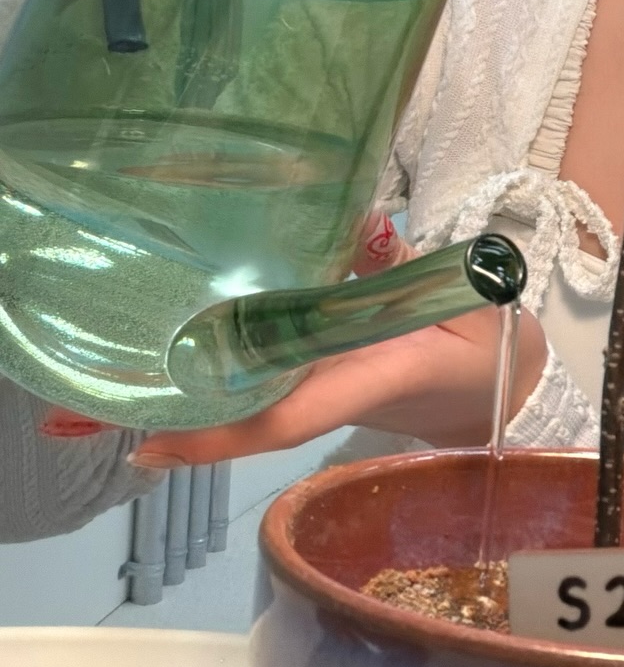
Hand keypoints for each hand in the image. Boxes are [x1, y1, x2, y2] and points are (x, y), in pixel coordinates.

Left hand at [127, 216, 546, 468]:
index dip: (219, 432)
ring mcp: (326, 394)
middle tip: (70, 420)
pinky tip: (159, 369)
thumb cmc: (490, 348)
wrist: (510, 396)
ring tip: (88, 401)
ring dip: (172, 403)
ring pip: (241, 405)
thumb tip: (361, 221)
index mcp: (373, 378)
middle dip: (163, 422)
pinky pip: (258, 386)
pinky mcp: (323, 382)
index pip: (287, 416)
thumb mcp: (467, 298)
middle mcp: (335, 396)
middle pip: (238, 419)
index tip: (152, 444)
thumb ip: (408, 263)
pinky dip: (208, 379)